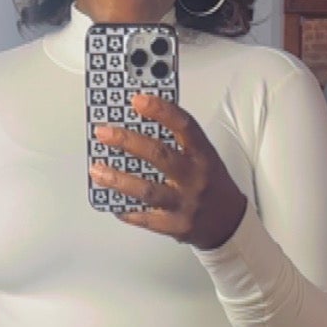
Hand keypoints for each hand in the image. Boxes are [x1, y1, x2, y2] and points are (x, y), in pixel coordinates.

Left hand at [93, 96, 246, 248]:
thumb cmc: (212, 184)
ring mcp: (185, 203)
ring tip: (97, 170)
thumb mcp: (204, 157)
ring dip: (117, 179)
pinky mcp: (176, 226)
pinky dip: (125, 210)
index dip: (161, 110)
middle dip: (127, 141)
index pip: (184, 126)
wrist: (229, 224)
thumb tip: (140, 123)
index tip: (138, 100)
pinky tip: (111, 202)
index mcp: (203, 155)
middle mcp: (195, 177)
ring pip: (146, 190)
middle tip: (104, 133)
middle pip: (159, 155)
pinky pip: (145, 218)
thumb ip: (179, 141)